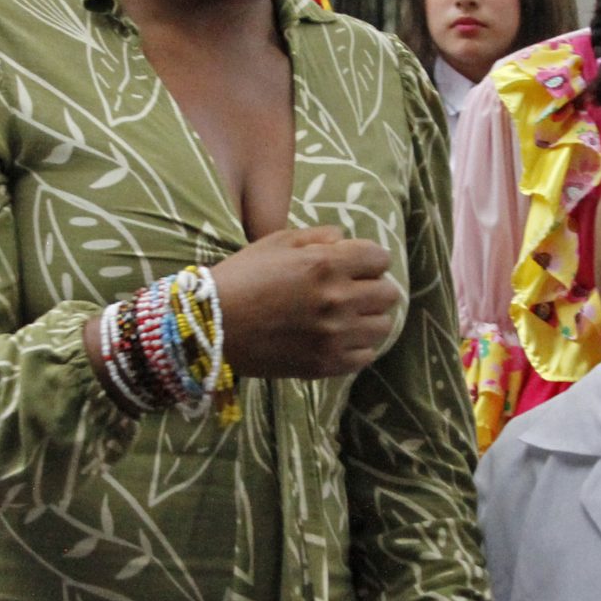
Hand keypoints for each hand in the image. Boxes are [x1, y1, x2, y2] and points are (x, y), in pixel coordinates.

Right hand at [214, 226, 400, 380]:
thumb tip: (346, 240)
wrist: (212, 326)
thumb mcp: (277, 241)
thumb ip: (319, 236)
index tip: (354, 265)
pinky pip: (366, 356)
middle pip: (388, 293)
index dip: (368, 259)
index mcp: (326, 264)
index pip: (380, 258)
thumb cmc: (242, 277)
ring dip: (368, 319)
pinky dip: (356, 347)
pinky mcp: (326, 364)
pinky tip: (337, 339)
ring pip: (383, 326)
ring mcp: (334, 336)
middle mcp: (337, 300)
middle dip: (372, 288)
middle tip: (351, 291)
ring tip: (346, 317)